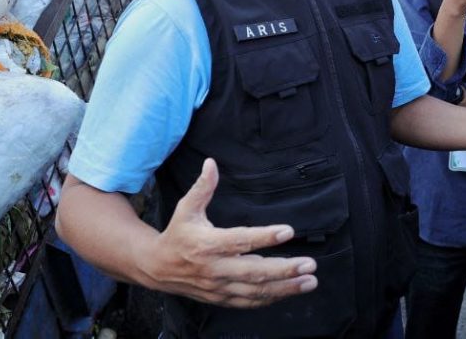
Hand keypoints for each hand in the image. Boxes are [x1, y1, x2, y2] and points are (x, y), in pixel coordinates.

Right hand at [145, 159, 317, 306]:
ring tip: (309, 281)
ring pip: (256, 291)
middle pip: (254, 272)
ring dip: (285, 287)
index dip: (264, 237)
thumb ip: (202, 187)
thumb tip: (211, 163)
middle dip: (284, 270)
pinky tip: (291, 290)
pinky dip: (272, 298)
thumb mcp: (186, 208)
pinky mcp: (221, 297)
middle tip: (309, 264)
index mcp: (207, 244)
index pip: (240, 240)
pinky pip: (250, 301)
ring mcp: (219, 286)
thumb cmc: (177, 234)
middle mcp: (215, 268)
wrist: (156, 267)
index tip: (288, 231)